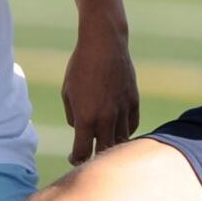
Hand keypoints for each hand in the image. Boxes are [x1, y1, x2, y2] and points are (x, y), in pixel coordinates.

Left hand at [62, 20, 138, 164]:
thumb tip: (82, 129)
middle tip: (89, 153)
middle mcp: (106, 118)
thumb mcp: (68, 92)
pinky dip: (124, 130)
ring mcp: (123, 110)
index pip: (82, 152)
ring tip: (103, 139)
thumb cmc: (80, 66)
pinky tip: (116, 126)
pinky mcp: (134, 101)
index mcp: (86, 117)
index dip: (76, 159)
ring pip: (121, 141)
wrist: (104, 43)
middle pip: (104, 151)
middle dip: (95, 156)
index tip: (73, 157)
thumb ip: (74, 116)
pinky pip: (131, 126)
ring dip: (112, 143)